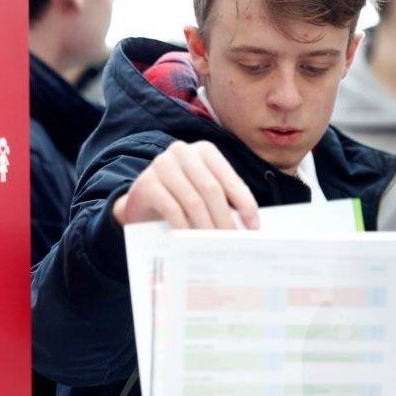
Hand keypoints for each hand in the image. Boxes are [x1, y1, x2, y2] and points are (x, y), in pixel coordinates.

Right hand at [112, 141, 258, 229]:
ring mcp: (162, 165)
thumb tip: (249, 225)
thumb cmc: (180, 197)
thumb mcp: (204, 192)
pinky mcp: (146, 183)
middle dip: (225, 218)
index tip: (254, 227)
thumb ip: (224, 199)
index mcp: (204, 150)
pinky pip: (171, 209)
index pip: (230, 179)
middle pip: (211, 190)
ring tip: (214, 244)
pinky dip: (184, 227)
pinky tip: (190, 242)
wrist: (141, 202)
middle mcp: (183, 151)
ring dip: (206, 226)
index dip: (245, 204)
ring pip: (193, 201)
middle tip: (232, 241)